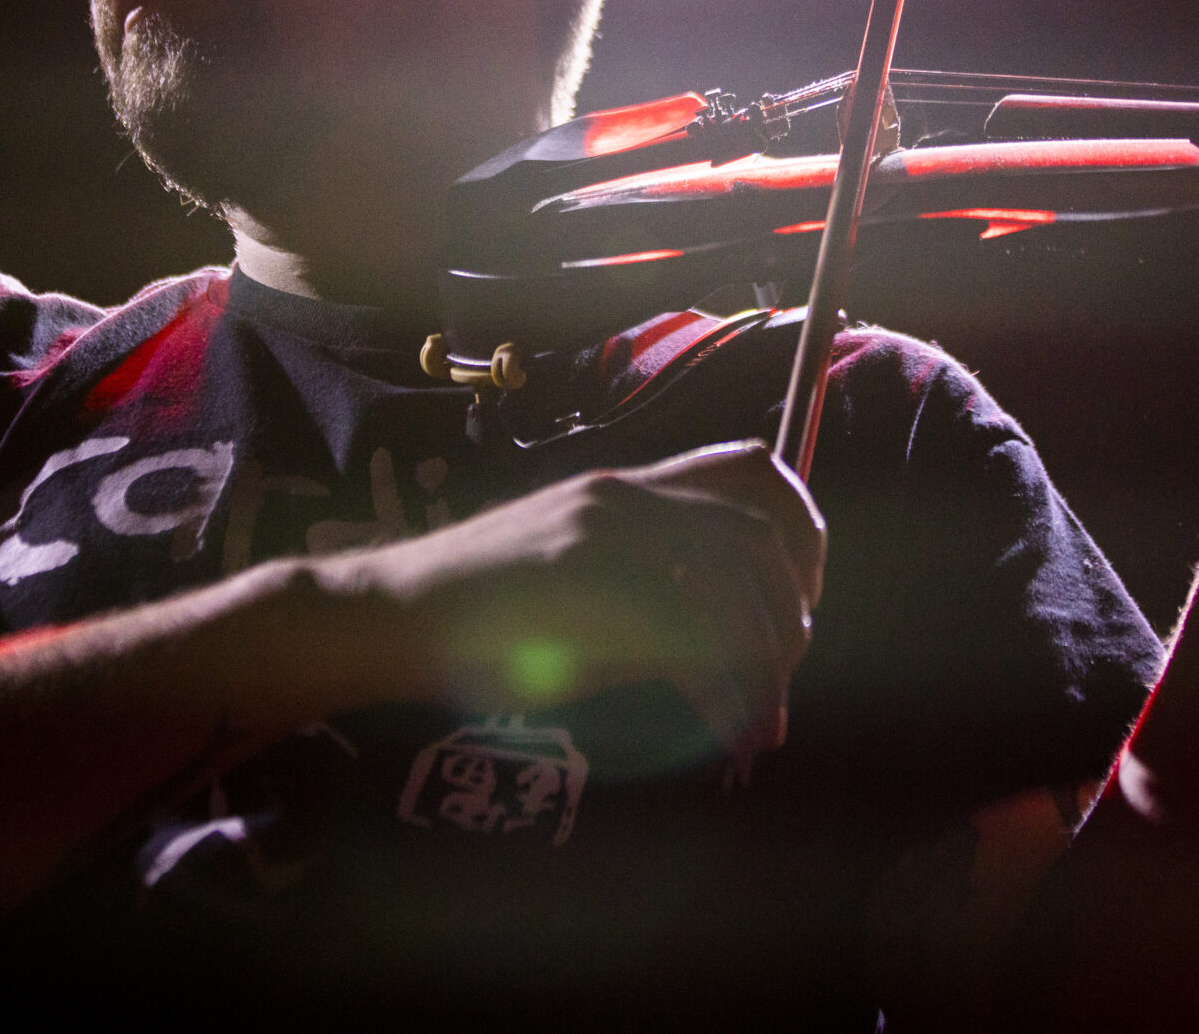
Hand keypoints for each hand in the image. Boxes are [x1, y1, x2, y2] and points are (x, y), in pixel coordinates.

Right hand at [342, 442, 826, 755]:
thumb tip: (730, 647)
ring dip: (762, 660)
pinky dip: (720, 690)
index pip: (752, 470)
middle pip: (756, 536)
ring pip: (730, 587)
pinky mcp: (583, 583)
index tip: (802, 602)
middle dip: (789, 615)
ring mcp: (603, 534)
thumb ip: (652, 593)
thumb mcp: (580, 580)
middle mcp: (627, 497)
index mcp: (630, 488)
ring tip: (761, 719)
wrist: (395, 614)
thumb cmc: (482, 612)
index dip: (799, 532)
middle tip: (784, 676)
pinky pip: (685, 635)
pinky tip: (724, 727)